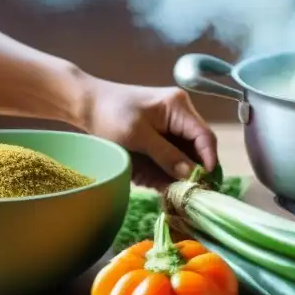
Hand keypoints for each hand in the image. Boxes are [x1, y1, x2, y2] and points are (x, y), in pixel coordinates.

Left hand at [80, 79, 217, 190]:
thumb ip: (165, 154)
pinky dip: (165, 167)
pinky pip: (172, 152)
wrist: (85, 104)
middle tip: (184, 191)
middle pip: (197, 146)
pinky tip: (152, 177)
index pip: (204, 135)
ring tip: (161, 185)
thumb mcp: (137, 136)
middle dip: (191, 168)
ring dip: (176, 170)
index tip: (204, 183)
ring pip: (185, 152)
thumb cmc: (109, 115)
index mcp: (178, 106)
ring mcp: (172, 122)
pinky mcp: (162, 132)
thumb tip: (191, 174)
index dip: (209, 160)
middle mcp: (181, 113)